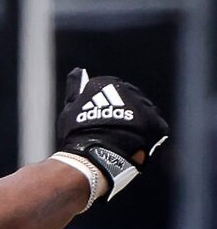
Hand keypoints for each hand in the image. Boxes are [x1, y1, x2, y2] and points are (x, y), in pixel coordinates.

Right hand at [55, 68, 169, 203]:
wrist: (93, 157)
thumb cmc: (77, 134)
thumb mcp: (70, 108)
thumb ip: (75, 88)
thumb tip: (77, 70)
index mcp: (110, 83)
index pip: (110, 91)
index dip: (103, 108)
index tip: (96, 121)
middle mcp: (131, 91)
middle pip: (129, 101)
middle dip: (122, 115)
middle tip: (109, 133)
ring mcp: (146, 108)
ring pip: (142, 114)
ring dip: (135, 125)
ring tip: (122, 141)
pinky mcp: (157, 124)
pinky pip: (154, 129)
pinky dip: (146, 137)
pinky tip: (134, 145)